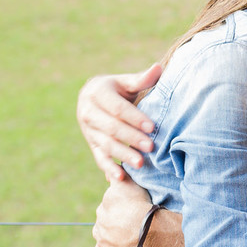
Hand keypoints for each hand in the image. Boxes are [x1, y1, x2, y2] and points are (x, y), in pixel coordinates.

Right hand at [77, 64, 162, 179]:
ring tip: (141, 163)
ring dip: (122, 154)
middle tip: (151, 147)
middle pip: (111, 128)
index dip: (135, 118)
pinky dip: (108, 168)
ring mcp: (88, 130)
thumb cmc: (119, 88)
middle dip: (131, 138)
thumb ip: (142, 79)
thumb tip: (158, 69)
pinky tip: (120, 178)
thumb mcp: (127, 81)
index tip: (152, 127)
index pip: (117, 108)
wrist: (97, 97)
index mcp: (97, 92)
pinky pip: (99, 158)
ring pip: (105, 144)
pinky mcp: (91, 144)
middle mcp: (87, 111)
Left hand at [93, 177, 155, 246]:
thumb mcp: (127, 185)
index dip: (121, 215)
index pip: (108, 212)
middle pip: (105, 231)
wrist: (149, 233)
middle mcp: (98, 229)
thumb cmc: (140, 207)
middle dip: (116, 233)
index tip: (131, 217)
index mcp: (102, 210)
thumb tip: (109, 174)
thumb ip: (116, 177)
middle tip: (133, 234)